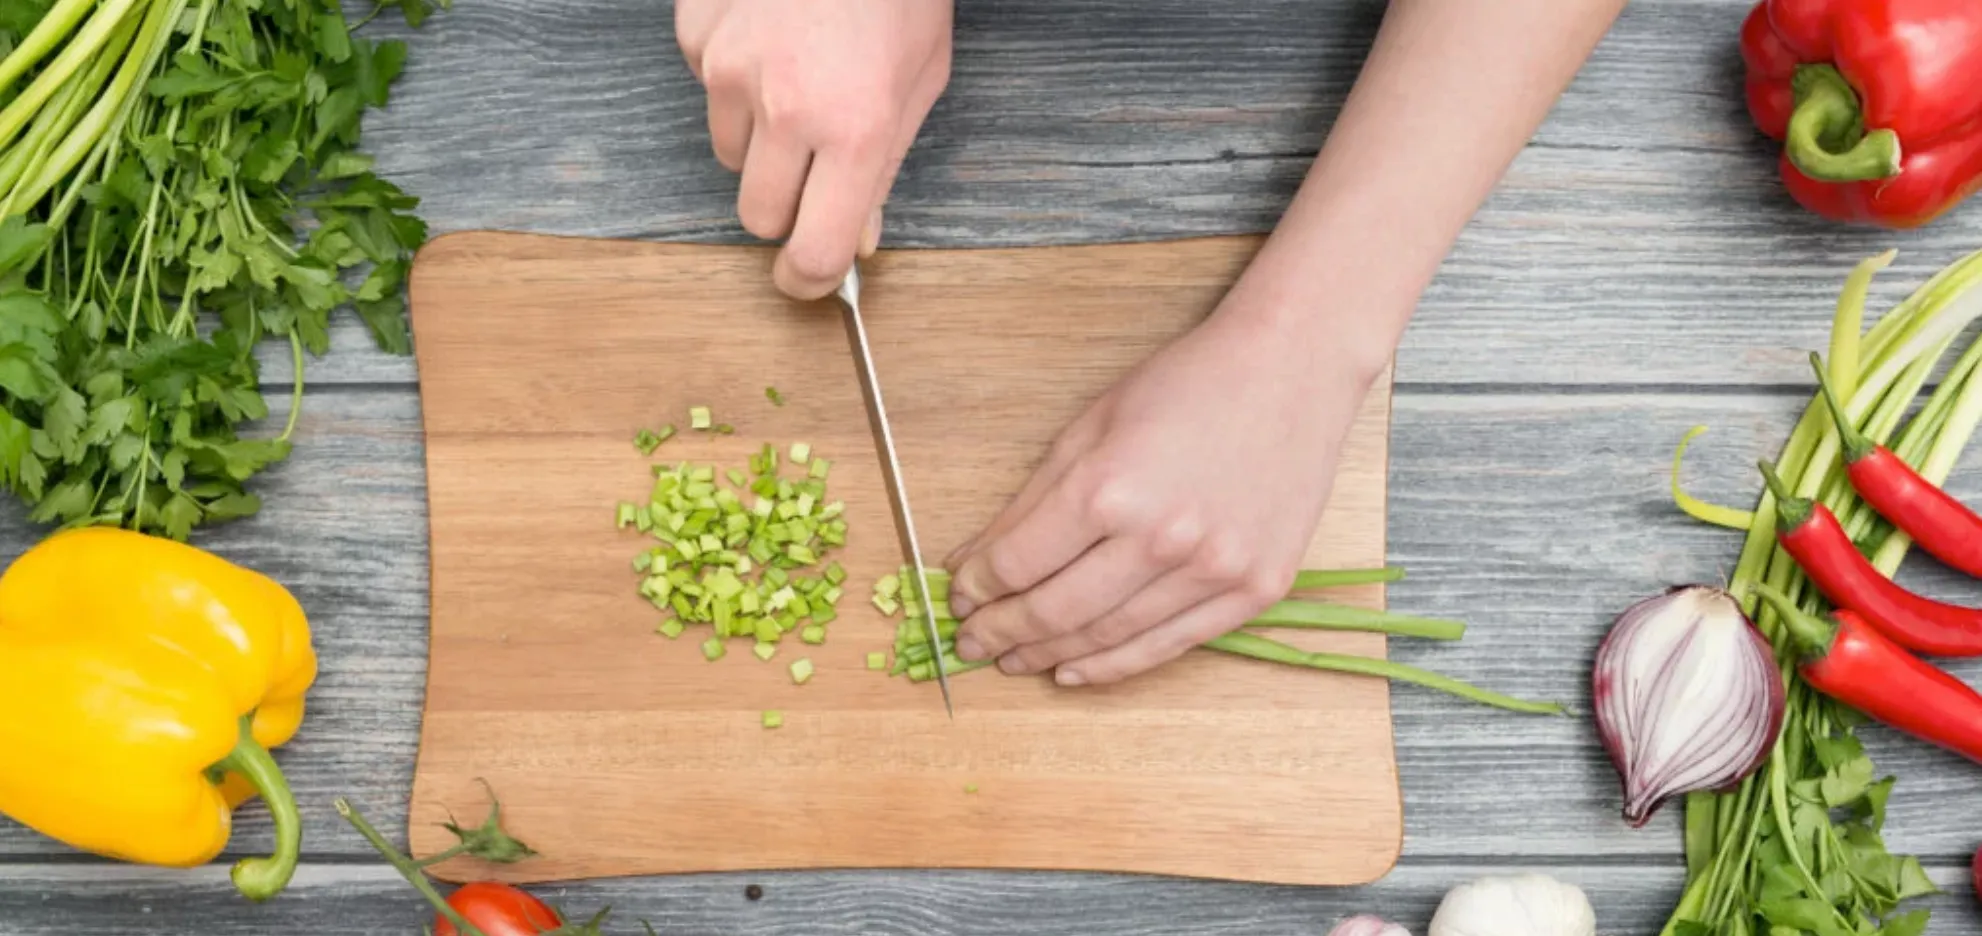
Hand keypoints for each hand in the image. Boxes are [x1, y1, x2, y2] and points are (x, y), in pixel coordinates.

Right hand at [675, 0, 952, 298]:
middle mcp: (786, 108)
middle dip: (785, 203)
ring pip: (728, 153)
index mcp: (855, 131)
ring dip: (758, 137)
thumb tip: (854, 240)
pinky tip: (771, 37)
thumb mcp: (918, 84)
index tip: (805, 278)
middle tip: (814, 164)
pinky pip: (705, 89)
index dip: (808, 278)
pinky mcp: (697, 36)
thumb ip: (882, 169)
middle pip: (758, 214)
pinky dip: (733, 78)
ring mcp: (731, 70)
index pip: (812, 250)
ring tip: (798, 79)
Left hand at [943, 292, 1380, 686]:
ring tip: (1016, 661)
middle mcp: (1161, 538)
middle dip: (1004, 632)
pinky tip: (1074, 672)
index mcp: (1109, 488)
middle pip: (1056, 611)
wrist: (1292, 369)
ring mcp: (1215, 570)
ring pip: (1110, 638)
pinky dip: (1115, 666)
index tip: (959, 598)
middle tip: (974, 643)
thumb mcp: (1090, 427)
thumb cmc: (1187, 385)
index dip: (979, 588)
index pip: (1019, 563)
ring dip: (1051, 657)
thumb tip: (974, 563)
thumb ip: (1029, 503)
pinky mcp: (1256, 589)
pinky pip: (1170, 647)